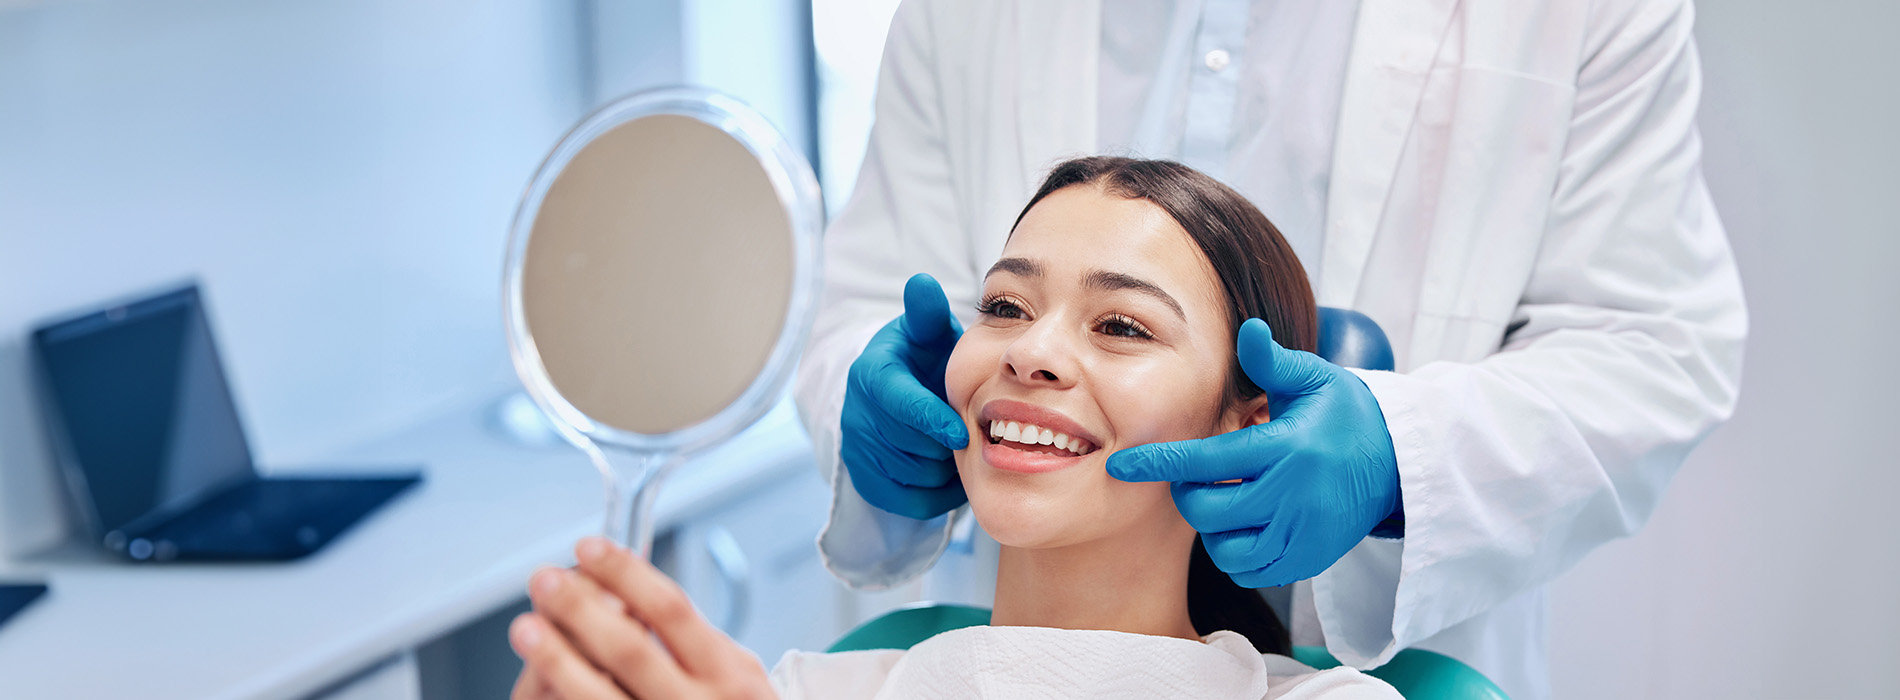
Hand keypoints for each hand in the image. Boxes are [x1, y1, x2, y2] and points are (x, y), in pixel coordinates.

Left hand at [510, 537, 774, 699]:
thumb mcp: (735, 675)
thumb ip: (689, 638)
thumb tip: (621, 592)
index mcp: (727, 675)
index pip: (670, 609)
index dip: (625, 574)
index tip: (590, 548)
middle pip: (629, 649)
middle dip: (581, 609)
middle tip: (546, 579)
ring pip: (601, 695)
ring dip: (558, 659)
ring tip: (526, 627)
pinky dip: (563, 696)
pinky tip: (540, 682)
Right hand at [839, 273, 969, 518]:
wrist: (898, 394)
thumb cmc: (923, 360)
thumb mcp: (927, 333)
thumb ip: (928, 313)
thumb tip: (922, 283)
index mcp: (871, 374)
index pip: (899, 404)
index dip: (932, 420)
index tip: (962, 433)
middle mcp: (856, 414)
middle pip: (910, 445)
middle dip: (945, 444)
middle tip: (971, 434)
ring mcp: (857, 450)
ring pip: (913, 476)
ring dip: (944, 468)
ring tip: (959, 449)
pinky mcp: (865, 480)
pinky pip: (909, 501)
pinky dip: (937, 494)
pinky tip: (949, 471)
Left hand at [1106, 318, 1401, 588]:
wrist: (1397, 464)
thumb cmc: (1345, 415)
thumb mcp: (1314, 380)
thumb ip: (1272, 362)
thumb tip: (1247, 329)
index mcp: (1286, 448)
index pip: (1206, 461)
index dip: (1158, 464)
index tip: (1121, 465)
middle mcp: (1292, 497)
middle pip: (1207, 510)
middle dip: (1188, 493)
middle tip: (1200, 475)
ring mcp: (1301, 534)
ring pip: (1225, 547)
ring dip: (1212, 525)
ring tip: (1227, 498)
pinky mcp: (1308, 560)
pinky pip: (1251, 570)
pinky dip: (1235, 552)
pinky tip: (1245, 524)